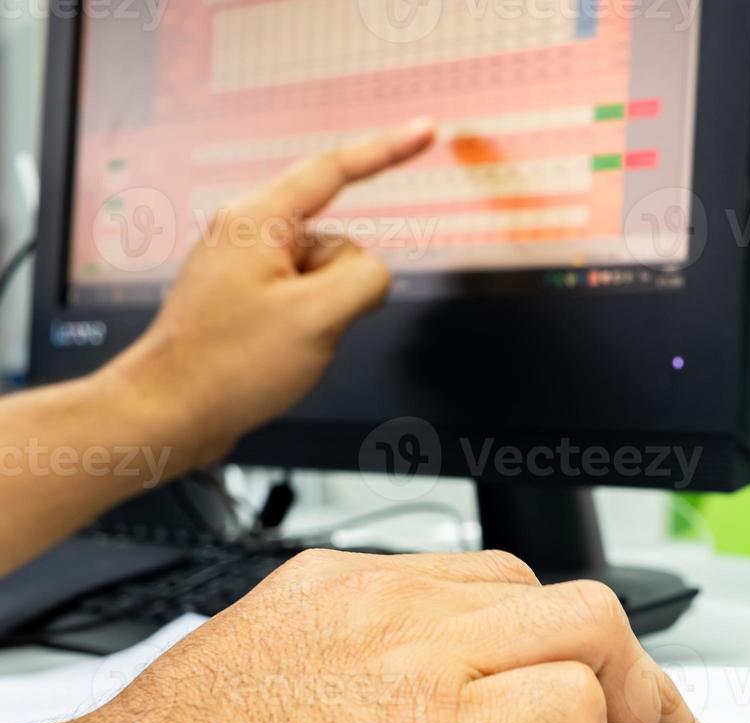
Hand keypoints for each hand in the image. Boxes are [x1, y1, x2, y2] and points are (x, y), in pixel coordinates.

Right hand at [2, 550, 713, 722]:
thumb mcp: (272, 687)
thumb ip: (358, 674)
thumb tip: (428, 715)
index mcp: (351, 588)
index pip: (504, 583)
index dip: (570, 644)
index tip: (608, 692)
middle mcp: (393, 603)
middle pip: (570, 597)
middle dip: (630, 675)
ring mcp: (421, 654)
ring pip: (596, 630)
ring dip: (621, 713)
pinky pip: (574, 709)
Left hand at [105, 118, 436, 465]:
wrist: (171, 411)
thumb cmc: (226, 366)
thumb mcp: (317, 318)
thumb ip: (365, 278)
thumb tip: (374, 272)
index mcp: (257, 221)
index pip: (336, 170)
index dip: (388, 149)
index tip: (425, 131)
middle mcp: (247, 234)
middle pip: (338, 241)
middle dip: (347, 285)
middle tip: (313, 326)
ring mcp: (246, 267)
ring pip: (326, 275)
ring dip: (327, 312)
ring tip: (286, 345)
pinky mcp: (247, 298)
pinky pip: (306, 298)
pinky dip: (311, 323)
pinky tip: (281, 352)